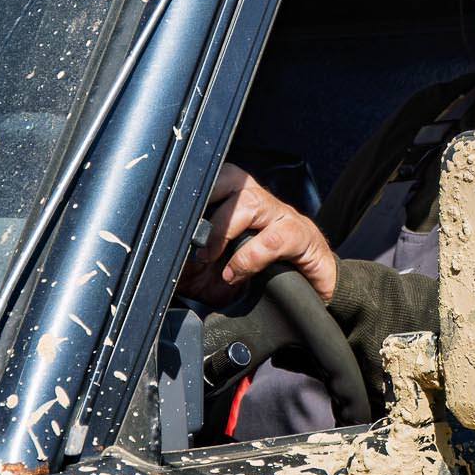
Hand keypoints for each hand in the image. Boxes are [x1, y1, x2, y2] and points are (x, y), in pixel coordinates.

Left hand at [177, 161, 338, 306]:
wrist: (312, 296)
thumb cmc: (264, 278)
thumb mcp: (219, 270)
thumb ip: (194, 261)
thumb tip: (161, 261)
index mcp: (241, 204)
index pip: (216, 178)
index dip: (194, 188)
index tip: (171, 211)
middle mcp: (262, 203)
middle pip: (232, 178)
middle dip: (207, 200)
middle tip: (192, 237)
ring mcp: (283, 216)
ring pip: (250, 201)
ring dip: (224, 230)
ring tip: (211, 257)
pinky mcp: (302, 237)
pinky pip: (273, 238)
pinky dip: (249, 257)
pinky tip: (237, 274)